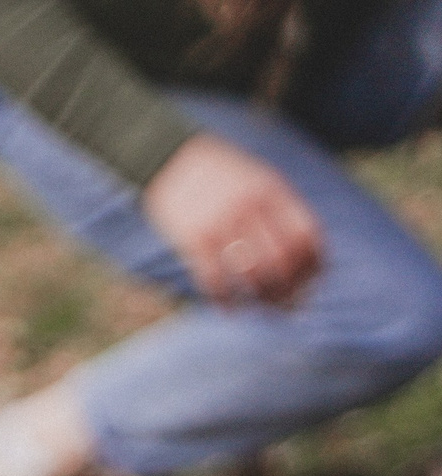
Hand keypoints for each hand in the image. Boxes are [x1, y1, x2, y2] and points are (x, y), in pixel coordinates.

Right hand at [142, 132, 322, 306]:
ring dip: (259, 298)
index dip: (314, 264)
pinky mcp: (193, 238)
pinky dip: (224, 301)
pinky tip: (228, 308)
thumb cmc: (220, 175)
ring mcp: (221, 223)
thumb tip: (304, 252)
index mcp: (273, 191)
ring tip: (260, 307)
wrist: (169, 159)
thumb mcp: (259, 180)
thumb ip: (281, 209)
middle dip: (289, 289)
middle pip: (283, 260)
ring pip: (251, 274)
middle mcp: (250, 207)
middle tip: (287, 304)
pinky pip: (214, 279)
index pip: (307, 236)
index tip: (312, 282)